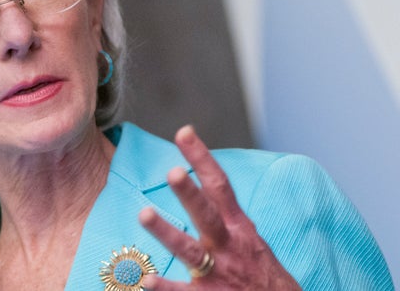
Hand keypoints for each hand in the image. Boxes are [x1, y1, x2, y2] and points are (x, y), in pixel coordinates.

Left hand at [138, 125, 300, 289]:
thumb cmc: (262, 276)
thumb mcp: (250, 239)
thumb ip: (226, 215)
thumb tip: (203, 183)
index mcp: (238, 226)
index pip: (219, 185)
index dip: (201, 158)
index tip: (183, 132)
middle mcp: (228, 245)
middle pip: (207, 214)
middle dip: (189, 193)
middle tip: (171, 171)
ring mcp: (218, 272)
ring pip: (189, 250)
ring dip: (166, 232)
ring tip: (144, 215)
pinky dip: (165, 288)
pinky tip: (146, 281)